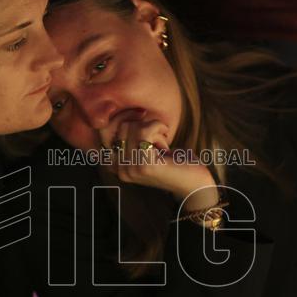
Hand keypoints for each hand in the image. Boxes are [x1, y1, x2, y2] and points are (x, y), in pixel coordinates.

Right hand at [99, 112, 219, 208]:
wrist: (194, 183)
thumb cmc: (173, 162)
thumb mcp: (145, 147)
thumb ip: (130, 136)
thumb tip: (122, 112)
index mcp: (116, 166)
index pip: (103, 131)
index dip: (119, 117)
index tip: (141, 114)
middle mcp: (119, 169)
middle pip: (121, 126)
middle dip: (144, 125)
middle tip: (158, 139)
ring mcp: (130, 168)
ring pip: (133, 127)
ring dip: (154, 129)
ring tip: (163, 144)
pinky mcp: (144, 165)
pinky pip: (145, 130)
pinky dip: (159, 128)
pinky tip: (167, 142)